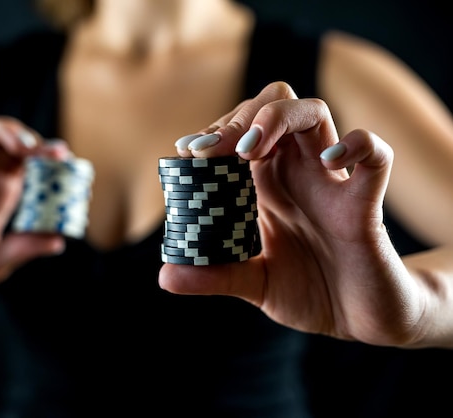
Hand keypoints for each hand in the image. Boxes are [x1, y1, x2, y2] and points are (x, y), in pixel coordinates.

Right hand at [0, 116, 65, 307]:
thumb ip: (21, 249)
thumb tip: (59, 241)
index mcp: (0, 197)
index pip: (27, 164)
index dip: (47, 158)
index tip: (66, 159)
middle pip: (7, 143)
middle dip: (30, 139)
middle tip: (51, 151)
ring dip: (1, 131)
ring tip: (23, 146)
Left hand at [159, 82, 422, 345]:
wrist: (359, 319)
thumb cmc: (310, 291)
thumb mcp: (254, 285)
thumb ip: (214, 276)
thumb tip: (165, 275)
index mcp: (267, 184)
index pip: (239, 131)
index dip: (214, 131)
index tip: (188, 150)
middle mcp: (296, 172)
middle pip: (272, 105)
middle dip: (239, 116)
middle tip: (211, 149)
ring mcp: (332, 182)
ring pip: (314, 113)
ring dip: (277, 118)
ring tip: (249, 150)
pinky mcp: (365, 203)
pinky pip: (375, 155)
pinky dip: (356, 145)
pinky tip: (328, 161)